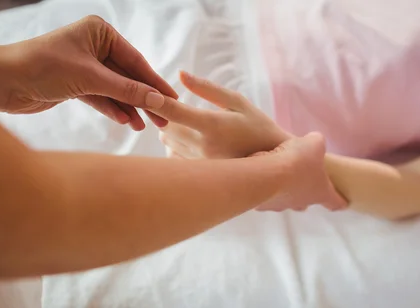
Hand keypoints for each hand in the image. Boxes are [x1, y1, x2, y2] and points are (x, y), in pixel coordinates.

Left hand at [0, 16, 176, 129]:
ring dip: (130, 108)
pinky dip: (113, 109)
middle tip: (164, 119)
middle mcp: (94, 47)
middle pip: (127, 77)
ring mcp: (84, 67)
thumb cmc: (42, 66)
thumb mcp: (90, 78)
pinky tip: (127, 122)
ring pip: (115, 90)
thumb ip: (126, 90)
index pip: (135, 61)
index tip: (173, 100)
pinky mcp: (75, 84)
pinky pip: (101, 98)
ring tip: (146, 126)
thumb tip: (158, 100)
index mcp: (100, 33)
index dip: (155, 83)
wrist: (1, 81)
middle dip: (144, 99)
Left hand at [148, 72, 346, 210]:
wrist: (273, 164)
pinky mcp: (199, 173)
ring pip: (167, 141)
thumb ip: (208, 89)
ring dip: (169, 130)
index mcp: (212, 125)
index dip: (156, 100)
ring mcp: (200, 162)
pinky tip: (189, 141)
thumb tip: (182, 75)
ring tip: (184, 124)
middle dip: (164, 114)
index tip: (146, 93)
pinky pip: (173, 157)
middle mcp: (203, 146)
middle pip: (164, 126)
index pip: (174, 111)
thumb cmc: (257, 127)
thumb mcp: (238, 103)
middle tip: (172, 104)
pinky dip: (174, 146)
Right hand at [256, 133, 347, 210]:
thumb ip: (317, 143)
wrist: (267, 173)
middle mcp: (302, 203)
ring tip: (279, 174)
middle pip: (307, 202)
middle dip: (306, 192)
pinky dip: (267, 187)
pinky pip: (267, 195)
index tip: (344, 203)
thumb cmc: (298, 161)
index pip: (335, 202)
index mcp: (321, 192)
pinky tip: (264, 174)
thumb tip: (313, 143)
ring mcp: (282, 205)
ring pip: (286, 199)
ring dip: (285, 189)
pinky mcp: (263, 204)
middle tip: (304, 180)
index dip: (340, 201)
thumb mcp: (314, 143)